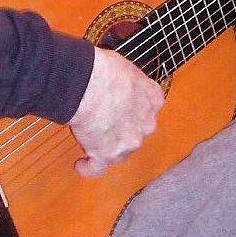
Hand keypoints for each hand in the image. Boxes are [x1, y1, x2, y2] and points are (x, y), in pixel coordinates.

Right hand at [69, 47, 163, 176]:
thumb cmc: (104, 70)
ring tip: (91, 144)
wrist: (88, 85)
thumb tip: (119, 81)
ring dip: (108, 148)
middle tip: (105, 123)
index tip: (127, 110)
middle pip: (136, 132)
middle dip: (123, 130)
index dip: (137, 110)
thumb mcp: (127, 68)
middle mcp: (146, 124)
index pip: (150, 108)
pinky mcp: (107, 155)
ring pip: (120, 151)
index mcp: (153, 99)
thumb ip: (130, 83)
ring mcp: (129, 142)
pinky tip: (82, 165)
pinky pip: (98, 168)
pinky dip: (90, 167)